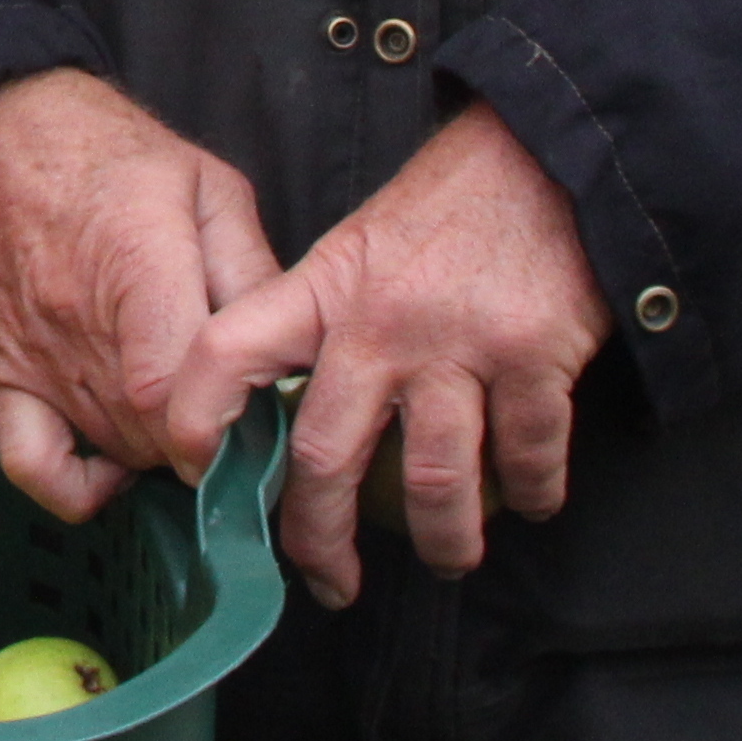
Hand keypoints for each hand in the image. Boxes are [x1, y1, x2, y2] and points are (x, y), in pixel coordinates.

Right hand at [0, 70, 281, 523]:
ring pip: (109, 447)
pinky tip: (115, 470)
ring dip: (159, 452)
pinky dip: (75, 489)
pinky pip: (29, 463)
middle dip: (207, 441)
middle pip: (148, 429)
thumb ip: (254, 269)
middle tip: (240, 420)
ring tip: (190, 420)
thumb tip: (293, 348)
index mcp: (136, 264)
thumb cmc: (107, 150)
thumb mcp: (206, 184)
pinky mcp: (0, 371)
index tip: (256, 434)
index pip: (168, 391)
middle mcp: (78, 320)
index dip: (217, 433)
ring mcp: (34, 353)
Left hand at [163, 104, 604, 607]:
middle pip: (323, 455)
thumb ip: (321, 320)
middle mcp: (379, 323)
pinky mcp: (534, 358)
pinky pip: (528, 456)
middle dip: (319, 538)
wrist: (547, 159)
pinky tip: (529, 504)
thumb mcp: (358, 247)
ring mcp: (457, 344)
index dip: (195, 416)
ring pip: (430, 481)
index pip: (226, 351)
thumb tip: (283, 411)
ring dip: (441, 539)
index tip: (194, 473)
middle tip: (329, 581)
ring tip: (448, 559)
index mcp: (322, 289)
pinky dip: (533, 494)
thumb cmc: (445, 210)